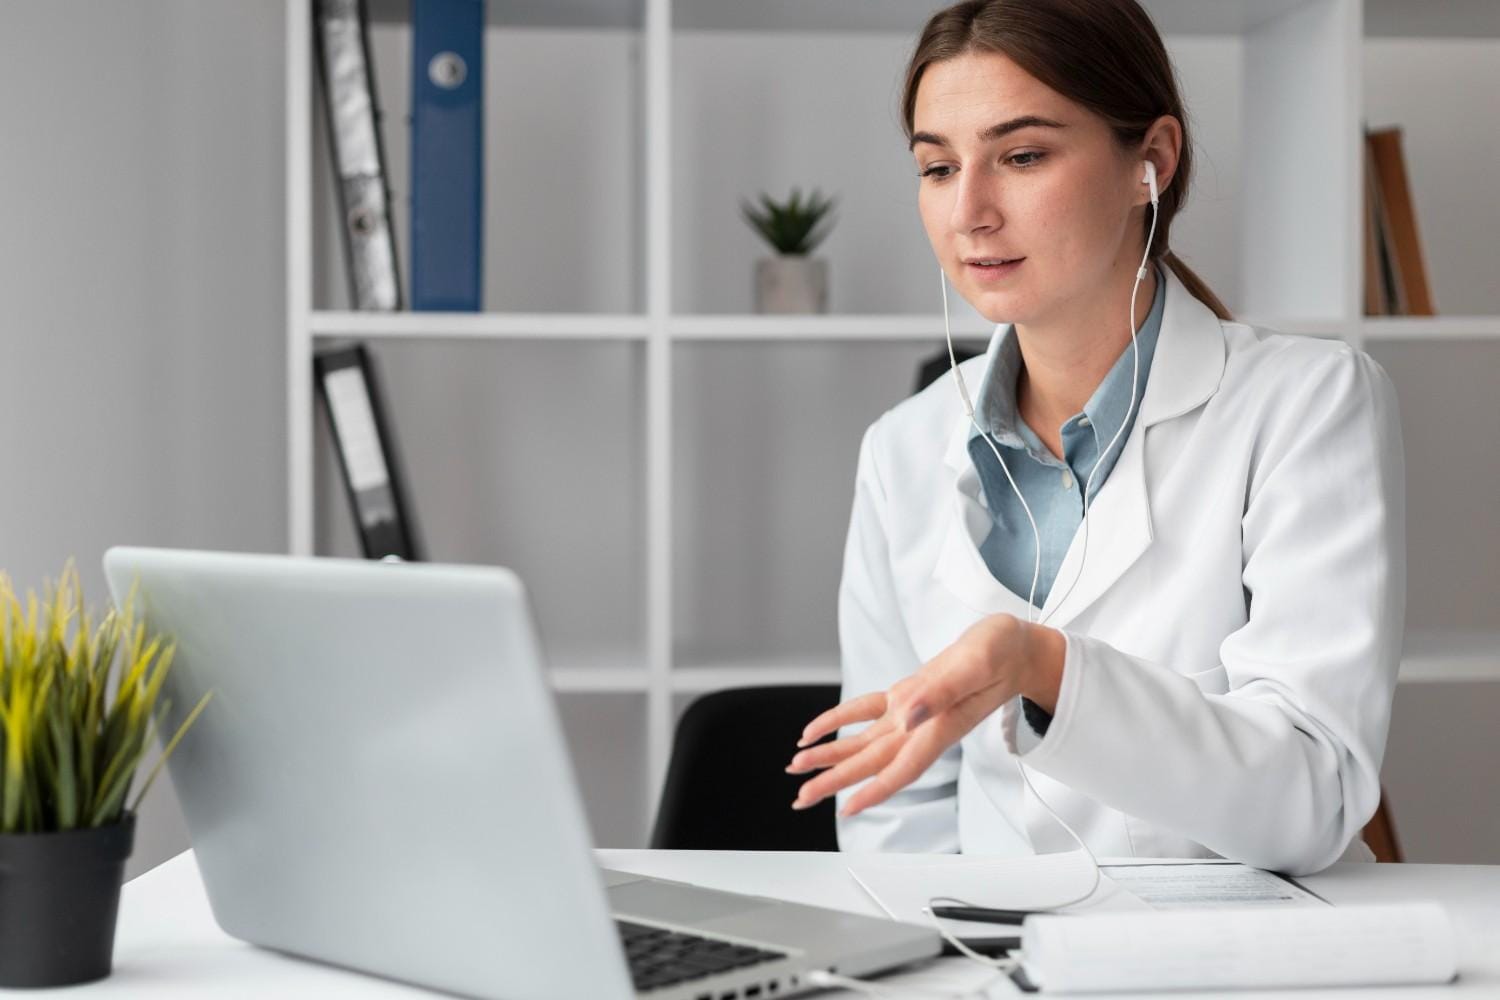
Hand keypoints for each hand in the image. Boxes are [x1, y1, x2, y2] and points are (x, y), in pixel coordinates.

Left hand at [785, 614, 1064, 817]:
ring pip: (865, 742)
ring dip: (832, 757)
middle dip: (836, 781)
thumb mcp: (976, 662)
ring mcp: (914, 713)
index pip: (902, 768)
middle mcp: (923, 725)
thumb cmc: (1003, 652)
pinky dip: (839, 720)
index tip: (845, 810)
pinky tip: (816, 729)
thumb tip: (906, 715)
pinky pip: (866, 712)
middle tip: (801, 797)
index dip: (874, 792)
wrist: (1015, 647)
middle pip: (873, 762)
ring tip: (798, 768)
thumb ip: (941, 690)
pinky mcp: (910, 696)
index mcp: (940, 724)